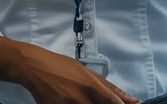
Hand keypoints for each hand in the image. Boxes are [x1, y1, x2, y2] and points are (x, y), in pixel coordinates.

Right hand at [16, 45, 138, 103]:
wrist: (34, 67)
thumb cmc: (60, 66)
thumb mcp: (86, 71)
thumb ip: (109, 87)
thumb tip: (132, 100)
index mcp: (89, 85)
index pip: (113, 102)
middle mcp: (79, 98)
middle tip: (95, 99)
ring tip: (83, 98)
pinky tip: (75, 101)